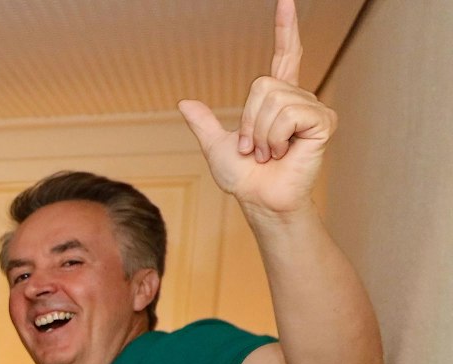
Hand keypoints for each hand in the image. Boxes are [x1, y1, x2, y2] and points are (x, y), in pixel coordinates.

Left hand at [178, 0, 330, 216]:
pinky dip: (275, 137)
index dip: (286, 29)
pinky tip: (284, 152)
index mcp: (277, 100)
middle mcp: (298, 98)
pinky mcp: (323, 121)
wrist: (259, 200)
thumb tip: (184, 102)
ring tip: (270, 152)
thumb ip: (204, 123)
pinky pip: (289, 114)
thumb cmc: (244, 178)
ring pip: (273, 100)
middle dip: (248, 121)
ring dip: (261, 133)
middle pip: (262, 84)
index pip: (286, 55)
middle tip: (255, 148)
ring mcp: (313, 109)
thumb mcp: (216, 146)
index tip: (285, 1)